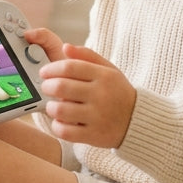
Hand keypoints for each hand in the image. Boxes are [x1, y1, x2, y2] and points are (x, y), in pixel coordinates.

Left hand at [24, 29, 135, 147]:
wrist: (138, 121)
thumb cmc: (117, 92)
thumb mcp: (108, 70)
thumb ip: (87, 56)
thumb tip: (65, 47)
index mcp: (104, 76)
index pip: (69, 67)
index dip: (51, 68)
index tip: (44, 72)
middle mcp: (101, 95)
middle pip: (61, 87)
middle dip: (47, 86)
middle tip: (47, 88)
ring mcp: (98, 117)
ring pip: (60, 110)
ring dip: (51, 107)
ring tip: (53, 106)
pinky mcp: (94, 135)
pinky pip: (65, 131)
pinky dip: (58, 126)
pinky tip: (61, 121)